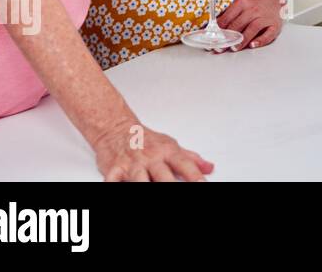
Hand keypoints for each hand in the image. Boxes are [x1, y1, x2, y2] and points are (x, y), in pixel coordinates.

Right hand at [92, 120, 214, 181]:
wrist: (115, 128)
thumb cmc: (145, 139)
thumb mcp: (170, 145)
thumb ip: (190, 159)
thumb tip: (209, 168)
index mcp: (167, 151)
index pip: (185, 164)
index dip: (195, 176)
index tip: (203, 184)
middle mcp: (151, 158)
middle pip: (163, 176)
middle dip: (171, 186)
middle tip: (179, 192)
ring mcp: (132, 164)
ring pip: (139, 180)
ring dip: (145, 186)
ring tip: (152, 191)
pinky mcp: (114, 170)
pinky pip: (112, 181)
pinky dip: (115, 185)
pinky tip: (120, 187)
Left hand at [217, 0, 286, 49]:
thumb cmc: (252, 7)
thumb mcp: (238, 7)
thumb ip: (226, 17)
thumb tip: (211, 30)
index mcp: (242, 4)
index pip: (228, 18)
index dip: (219, 30)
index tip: (213, 39)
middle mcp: (254, 9)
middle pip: (239, 23)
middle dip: (229, 37)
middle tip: (221, 47)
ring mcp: (265, 17)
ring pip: (253, 28)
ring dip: (243, 39)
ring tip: (235, 48)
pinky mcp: (275, 25)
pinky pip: (268, 34)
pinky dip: (260, 40)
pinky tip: (253, 45)